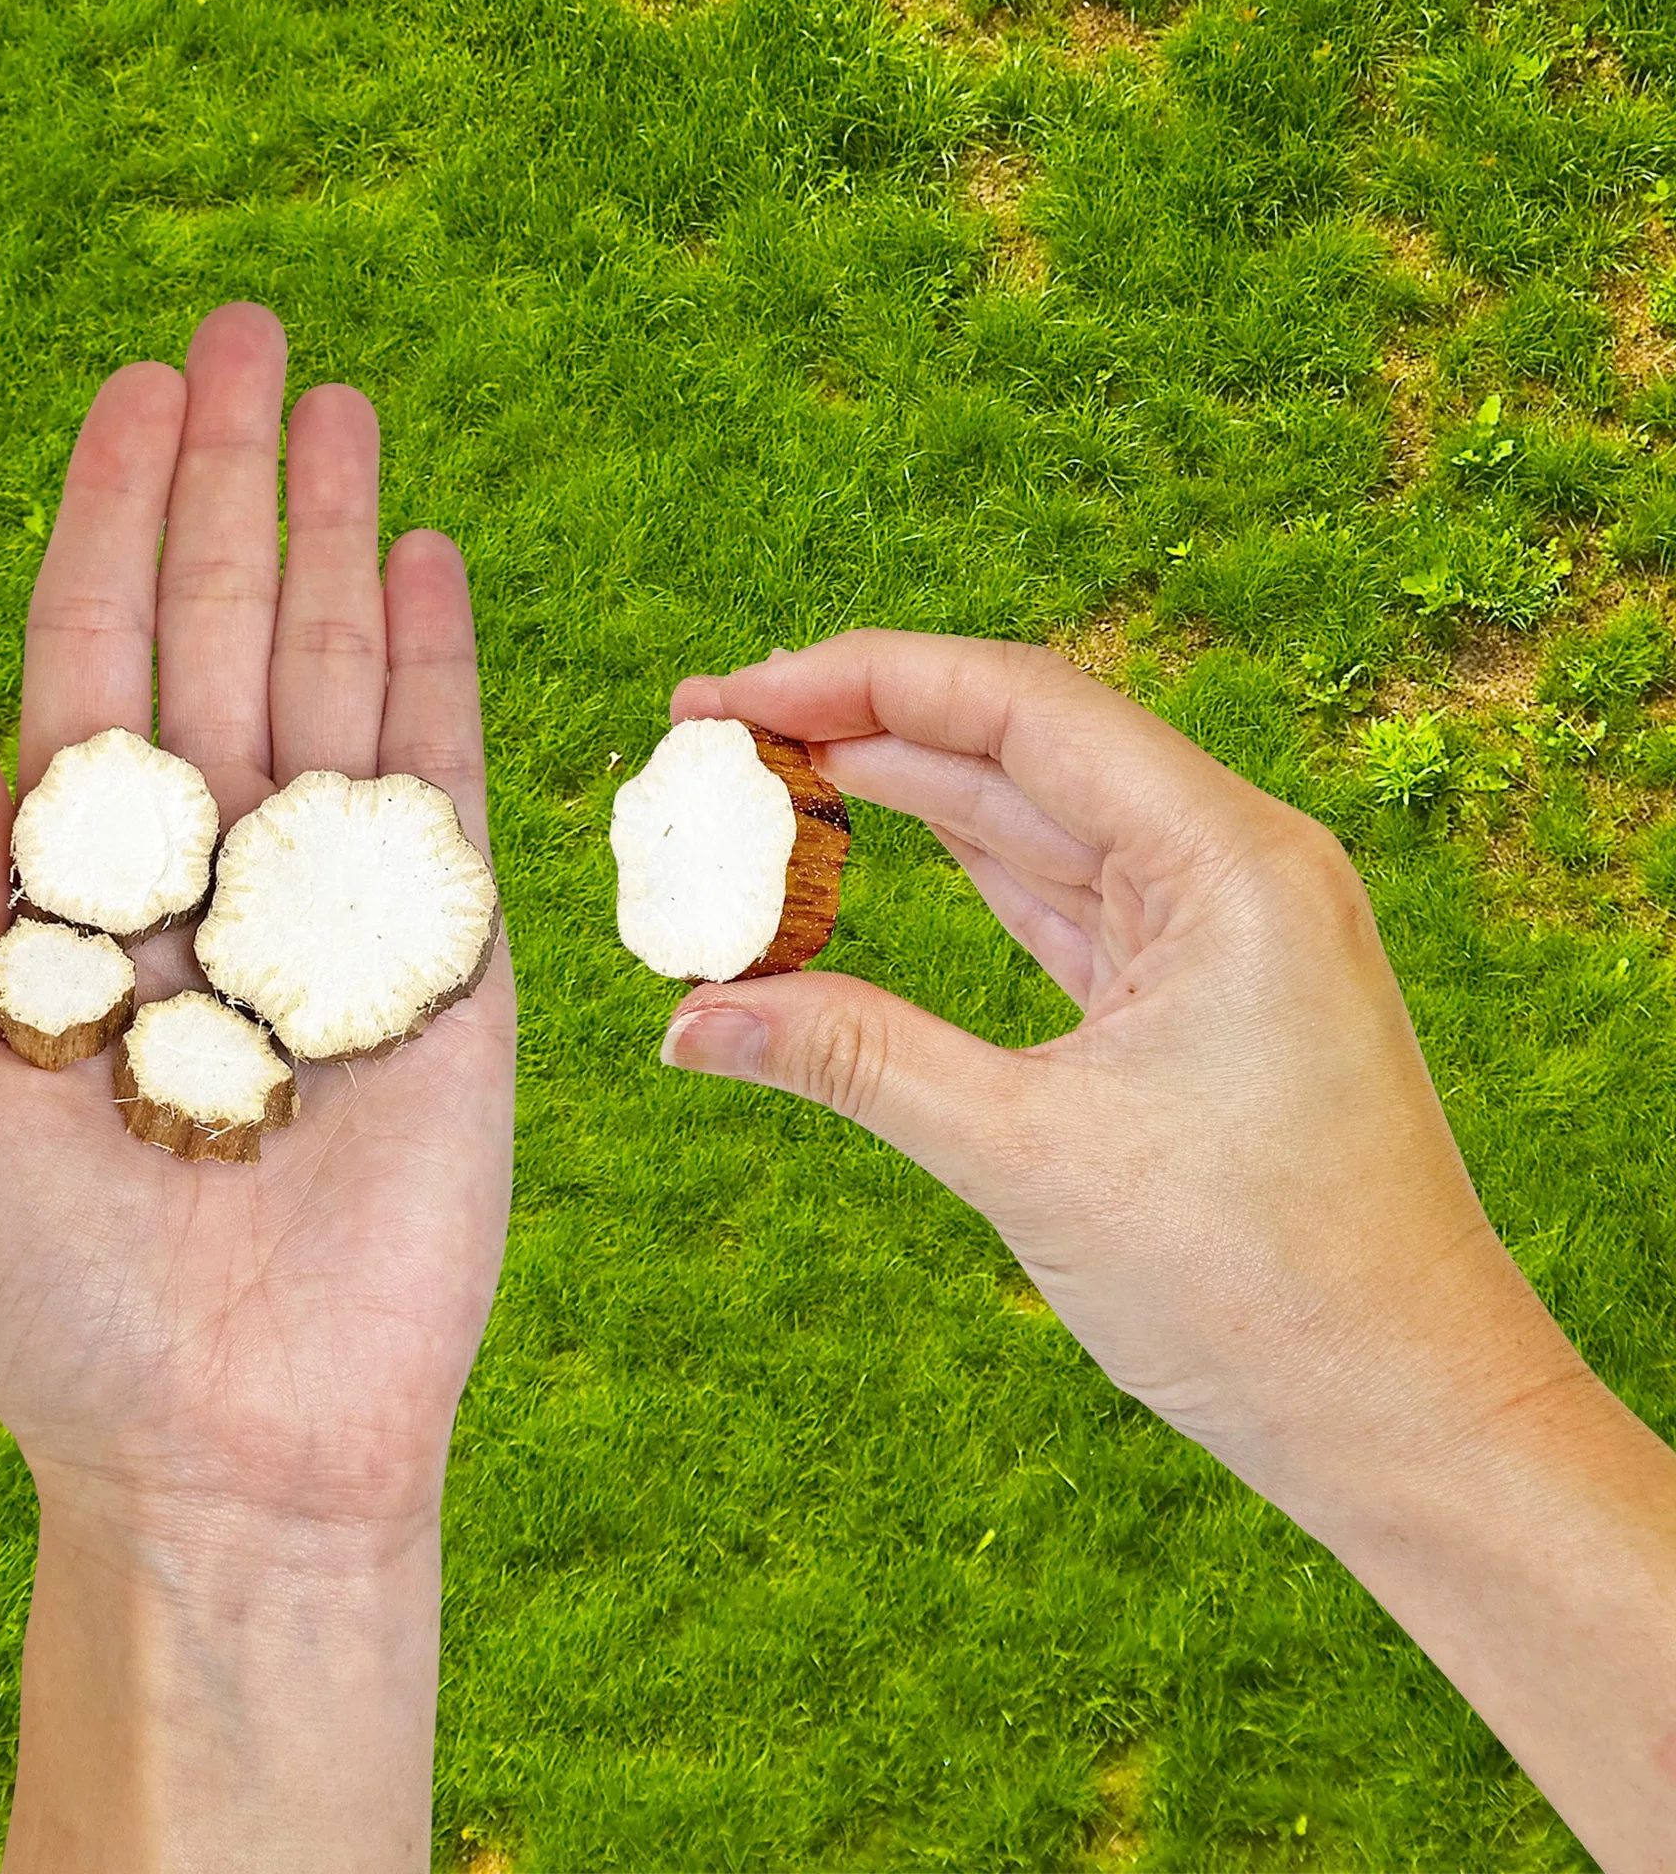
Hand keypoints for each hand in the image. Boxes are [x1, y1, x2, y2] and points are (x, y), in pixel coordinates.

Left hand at [0, 303, 513, 1868]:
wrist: (236, 1439)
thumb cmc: (56, 1295)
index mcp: (78, 893)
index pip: (94, 659)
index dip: (108, 521)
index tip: (132, 391)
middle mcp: (207, 873)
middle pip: (221, 631)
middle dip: (229, 482)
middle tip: (247, 333)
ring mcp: (332, 906)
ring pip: (335, 676)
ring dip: (336, 538)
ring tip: (340, 407)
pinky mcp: (445, 959)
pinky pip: (440, 785)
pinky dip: (436, 669)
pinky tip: (423, 558)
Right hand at [667, 629, 1537, 1502]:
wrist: (1413, 1420)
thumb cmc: (1264, 1291)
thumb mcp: (1031, 1157)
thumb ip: (854, 1060)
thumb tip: (686, 1023)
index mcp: (1229, 862)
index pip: (1020, 709)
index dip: (861, 680)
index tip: (729, 694)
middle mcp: (1236, 865)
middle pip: (1021, 745)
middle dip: (864, 725)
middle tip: (716, 730)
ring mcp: (1221, 929)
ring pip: (1034, 820)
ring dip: (902, 794)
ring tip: (769, 777)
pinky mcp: (1197, 994)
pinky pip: (1057, 899)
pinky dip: (957, 876)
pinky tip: (872, 849)